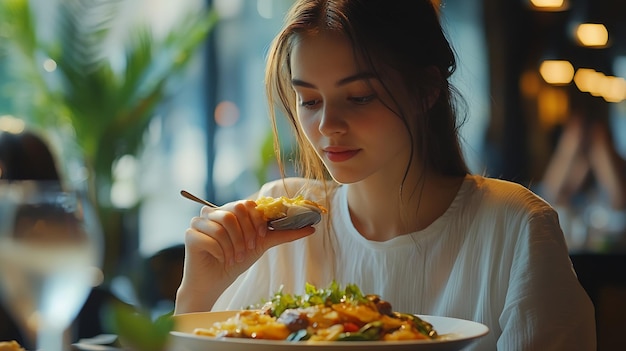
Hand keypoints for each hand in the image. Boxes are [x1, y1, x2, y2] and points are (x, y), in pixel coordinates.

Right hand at [174, 199, 315, 313]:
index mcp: (229, 210)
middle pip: (235, 211)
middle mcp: (212, 212)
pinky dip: (221, 252)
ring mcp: (198, 222)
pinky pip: (211, 237)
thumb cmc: (235, 261)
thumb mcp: (261, 245)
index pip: (247, 204)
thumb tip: (312, 227)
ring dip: (234, 245)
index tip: (259, 238)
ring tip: (234, 257)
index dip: (256, 221)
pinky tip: (220, 259)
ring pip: (224, 223)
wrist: (214, 283)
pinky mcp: (190, 235)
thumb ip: (283, 233)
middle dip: (246, 234)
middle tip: (247, 250)